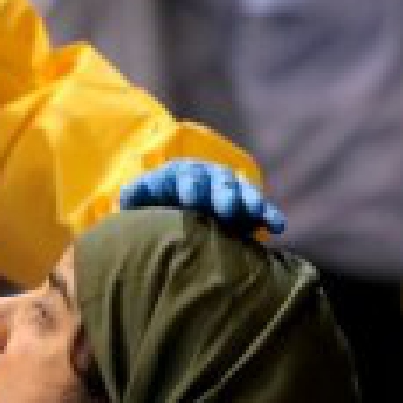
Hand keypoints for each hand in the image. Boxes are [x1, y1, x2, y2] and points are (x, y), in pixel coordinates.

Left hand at [120, 159, 286, 234]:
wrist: (177, 198)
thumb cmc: (155, 202)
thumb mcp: (142, 196)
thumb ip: (136, 195)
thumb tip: (125, 197)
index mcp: (179, 175)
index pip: (183, 178)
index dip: (186, 187)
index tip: (189, 199)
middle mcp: (206, 178)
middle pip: (216, 183)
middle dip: (220, 195)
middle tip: (225, 209)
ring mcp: (228, 190)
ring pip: (240, 193)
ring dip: (248, 202)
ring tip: (254, 215)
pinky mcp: (245, 205)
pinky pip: (260, 208)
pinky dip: (268, 215)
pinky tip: (278, 226)